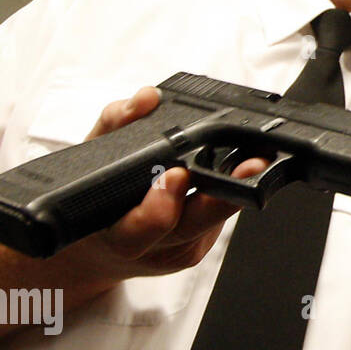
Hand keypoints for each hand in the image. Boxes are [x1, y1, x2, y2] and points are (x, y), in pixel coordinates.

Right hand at [57, 87, 265, 281]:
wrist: (96, 248)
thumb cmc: (94, 197)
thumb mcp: (92, 156)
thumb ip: (116, 123)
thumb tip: (147, 98)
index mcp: (110, 233)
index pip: (136, 229)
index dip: (158, 206)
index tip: (176, 176)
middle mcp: (147, 248)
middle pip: (188, 228)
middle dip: (218, 197)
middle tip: (246, 167)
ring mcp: (176, 251)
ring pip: (210, 226)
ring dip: (236, 193)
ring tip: (258, 164)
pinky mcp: (197, 249)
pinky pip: (216, 223)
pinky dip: (230, 196)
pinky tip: (246, 174)